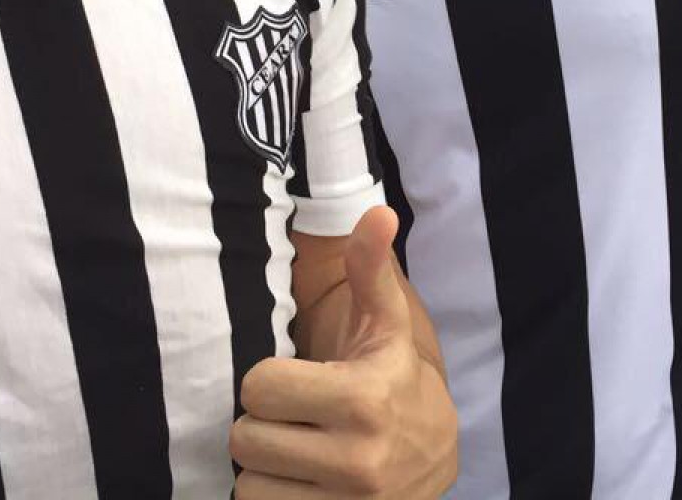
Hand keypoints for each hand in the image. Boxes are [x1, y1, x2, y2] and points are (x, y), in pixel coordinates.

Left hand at [233, 208, 456, 497]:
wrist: (436, 459)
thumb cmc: (394, 379)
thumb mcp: (385, 325)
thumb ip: (370, 269)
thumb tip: (378, 210)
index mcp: (362, 399)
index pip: (257, 388)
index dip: (269, 381)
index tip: (298, 382)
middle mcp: (357, 460)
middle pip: (245, 439)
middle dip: (263, 426)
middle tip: (295, 420)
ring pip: (248, 486)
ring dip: (264, 470)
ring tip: (298, 455)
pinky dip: (273, 499)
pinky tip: (300, 485)